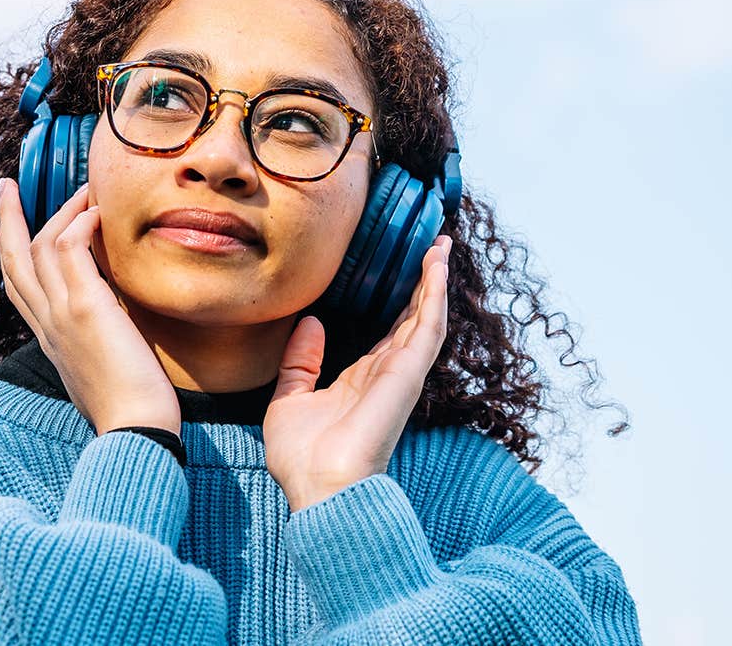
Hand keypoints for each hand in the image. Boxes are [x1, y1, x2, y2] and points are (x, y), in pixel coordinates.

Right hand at [0, 177, 180, 436]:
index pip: (18, 286)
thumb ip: (100, 338)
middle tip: (7, 186)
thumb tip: (118, 322)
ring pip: (37, 246)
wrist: (135, 430)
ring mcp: (60, 313)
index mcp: (48, 338)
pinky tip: (97, 214)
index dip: (12, 250)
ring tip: (83, 191)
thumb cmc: (131, 407)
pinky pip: (68, 250)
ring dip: (59, 211)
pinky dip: (79, 225)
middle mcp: (46, 323)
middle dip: (7, 219)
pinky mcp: (85, 307)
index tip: (15, 224)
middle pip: (12, 260)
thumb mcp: (104, 366)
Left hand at [263, 234, 451, 512]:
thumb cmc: (302, 458)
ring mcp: (401, 375)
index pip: (387, 335)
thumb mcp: (289, 399)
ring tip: (441, 245)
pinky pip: (428, 327)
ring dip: (434, 281)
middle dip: (424, 284)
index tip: (403, 273)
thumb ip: (300, 362)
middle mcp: (386, 376)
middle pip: (412, 320)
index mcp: (360, 382)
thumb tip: (311, 323)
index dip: (398, 303)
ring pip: (426, 318)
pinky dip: (434, 294)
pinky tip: (437, 266)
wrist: (318, 487)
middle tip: (434, 246)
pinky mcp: (408, 374)